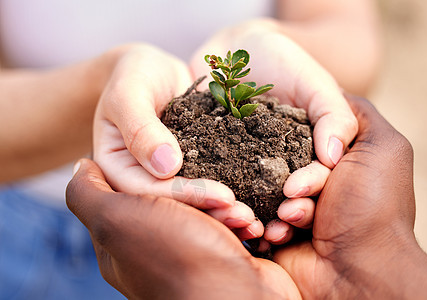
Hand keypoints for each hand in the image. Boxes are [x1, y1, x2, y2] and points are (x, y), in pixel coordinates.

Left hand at [66, 159, 300, 298]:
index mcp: (122, 243)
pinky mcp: (221, 255)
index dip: (151, 175)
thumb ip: (87, 193)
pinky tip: (250, 226)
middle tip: (218, 194)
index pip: (130, 191)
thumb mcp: (116, 219)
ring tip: (236, 212)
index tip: (174, 167)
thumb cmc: (177, 260)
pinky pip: (230, 225)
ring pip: (206, 209)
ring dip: (225, 206)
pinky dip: (241, 221)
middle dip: (197, 191)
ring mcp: (191, 254)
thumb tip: (82, 166)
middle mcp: (154, 250)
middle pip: (173, 198)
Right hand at [93, 44, 260, 237]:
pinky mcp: (192, 164)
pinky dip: (235, 188)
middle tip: (248, 218)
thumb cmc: (132, 75)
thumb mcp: (129, 93)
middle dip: (213, 211)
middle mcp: (144, 179)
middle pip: (176, 205)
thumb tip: (166, 166)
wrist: (150, 69)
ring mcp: (169, 174)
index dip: (188, 196)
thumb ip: (140, 127)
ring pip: (196, 198)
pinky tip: (260, 197)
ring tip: (257, 218)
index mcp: (119, 170)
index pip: (151, 192)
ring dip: (227, 209)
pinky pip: (212, 177)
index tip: (224, 197)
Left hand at [190, 19, 357, 243]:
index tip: (293, 195)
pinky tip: (211, 206)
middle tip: (271, 232)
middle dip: (282, 217)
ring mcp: (247, 167)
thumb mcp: (315, 83)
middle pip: (287, 199)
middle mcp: (280, 167)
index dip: (309, 191)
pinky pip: (217, 182)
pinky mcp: (216, 161)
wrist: (235, 51)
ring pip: (253, 199)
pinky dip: (216, 195)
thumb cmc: (284, 62)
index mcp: (308, 155)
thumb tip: (334, 156)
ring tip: (243, 227)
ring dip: (251, 217)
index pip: (316, 180)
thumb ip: (333, 115)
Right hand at [274, 95, 426, 297]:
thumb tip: (327, 107)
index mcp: (342, 159)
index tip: (313, 160)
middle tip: (297, 191)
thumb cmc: (373, 205)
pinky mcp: (283, 229)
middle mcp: (321, 181)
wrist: (360, 269)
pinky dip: (272, 224)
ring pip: (272, 190)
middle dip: (292, 178)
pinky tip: (282, 231)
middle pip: (286, 163)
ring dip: (283, 203)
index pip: (307, 136)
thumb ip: (355, 116)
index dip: (305, 142)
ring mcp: (301, 207)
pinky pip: (263, 217)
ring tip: (293, 215)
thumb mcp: (382, 146)